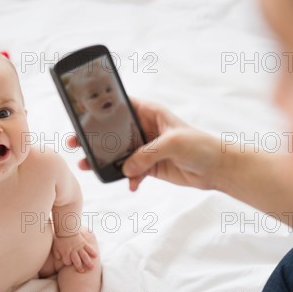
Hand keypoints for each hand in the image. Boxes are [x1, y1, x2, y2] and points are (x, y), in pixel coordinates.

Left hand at [53, 231, 97, 272]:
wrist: (66, 229)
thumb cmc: (60, 238)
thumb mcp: (56, 246)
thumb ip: (57, 254)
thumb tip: (59, 259)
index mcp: (66, 253)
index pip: (67, 262)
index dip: (68, 263)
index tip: (69, 262)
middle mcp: (73, 252)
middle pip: (77, 262)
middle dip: (79, 267)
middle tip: (82, 271)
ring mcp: (79, 248)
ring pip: (85, 257)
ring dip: (88, 262)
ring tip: (92, 268)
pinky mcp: (84, 243)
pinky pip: (89, 248)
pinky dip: (92, 252)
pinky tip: (96, 256)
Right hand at [67, 97, 224, 190]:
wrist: (217, 169)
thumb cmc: (200, 145)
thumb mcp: (173, 143)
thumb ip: (147, 154)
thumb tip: (127, 168)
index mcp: (149, 113)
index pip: (120, 107)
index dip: (101, 109)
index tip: (81, 115)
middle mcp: (144, 129)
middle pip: (113, 132)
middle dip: (95, 139)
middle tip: (75, 143)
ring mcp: (145, 148)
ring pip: (118, 154)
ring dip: (105, 161)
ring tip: (88, 166)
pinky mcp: (149, 166)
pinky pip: (131, 172)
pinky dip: (129, 179)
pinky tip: (131, 184)